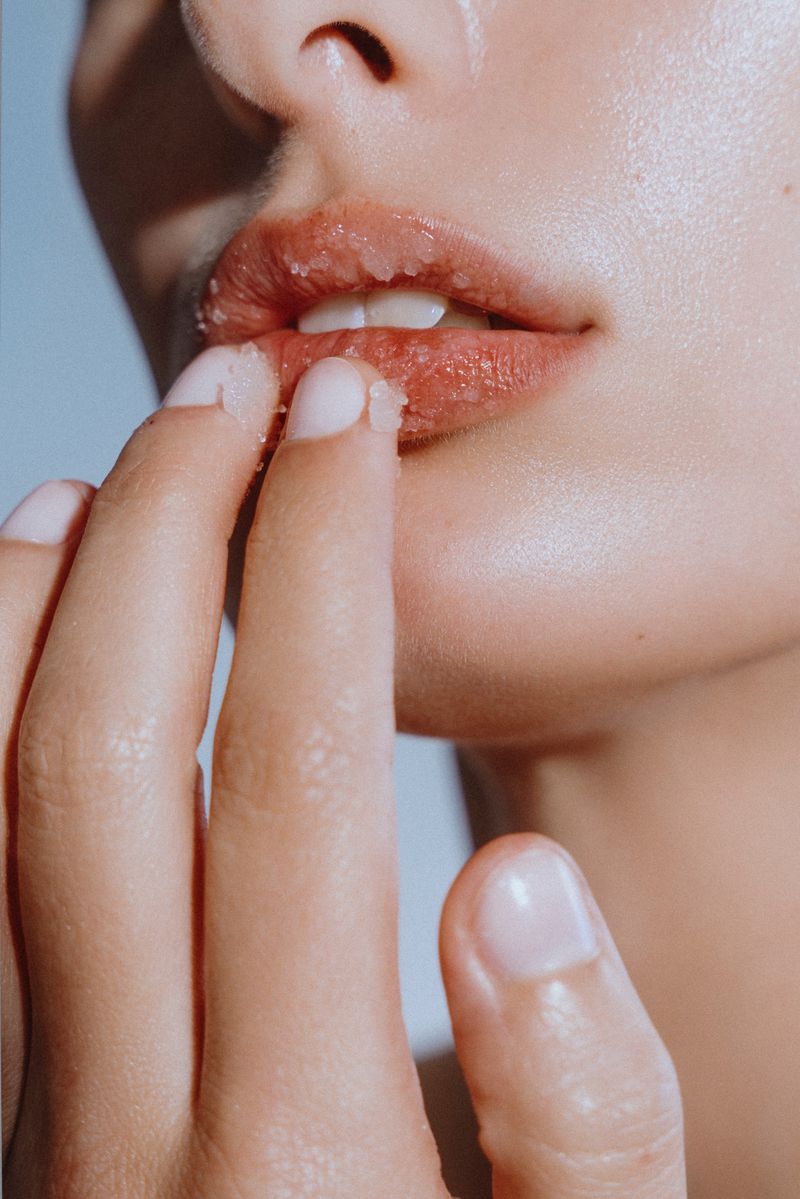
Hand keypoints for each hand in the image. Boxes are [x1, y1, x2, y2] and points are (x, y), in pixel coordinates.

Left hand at [2, 350, 685, 1195]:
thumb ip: (576, 1124)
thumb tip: (516, 882)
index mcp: (299, 1153)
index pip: (300, 761)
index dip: (325, 557)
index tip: (351, 413)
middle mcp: (117, 1123)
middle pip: (112, 747)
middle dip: (176, 526)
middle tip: (239, 383)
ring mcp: (25, 1123)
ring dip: (32, 604)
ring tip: (102, 467)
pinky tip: (7, 636)